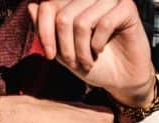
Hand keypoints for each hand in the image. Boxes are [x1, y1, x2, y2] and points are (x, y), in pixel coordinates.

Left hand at [29, 0, 155, 107]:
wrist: (120, 79)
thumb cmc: (93, 63)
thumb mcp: (63, 51)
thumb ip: (46, 30)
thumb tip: (31, 6)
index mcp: (74, 2)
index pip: (48, 6)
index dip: (44, 32)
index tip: (49, 55)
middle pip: (64, 17)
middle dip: (66, 47)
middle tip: (75, 62)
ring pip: (82, 22)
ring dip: (82, 50)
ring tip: (88, 60)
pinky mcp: (126, 7)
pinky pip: (104, 23)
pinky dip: (98, 43)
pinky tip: (100, 49)